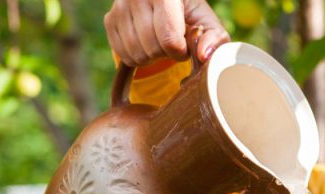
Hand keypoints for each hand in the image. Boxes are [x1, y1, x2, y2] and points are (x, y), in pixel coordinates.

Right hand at [104, 0, 230, 66]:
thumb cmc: (187, 12)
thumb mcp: (206, 21)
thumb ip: (214, 38)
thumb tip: (203, 56)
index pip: (169, 39)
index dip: (181, 51)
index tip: (185, 44)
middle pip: (152, 49)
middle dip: (167, 53)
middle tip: (173, 42)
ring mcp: (120, 6)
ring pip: (137, 54)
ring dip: (153, 56)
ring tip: (160, 42)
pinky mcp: (109, 19)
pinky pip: (123, 54)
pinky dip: (138, 56)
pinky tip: (147, 42)